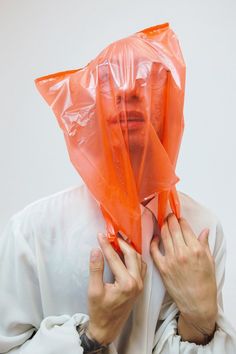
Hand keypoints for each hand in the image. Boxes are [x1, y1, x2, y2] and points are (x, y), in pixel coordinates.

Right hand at [87, 234, 146, 344]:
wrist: (107, 328)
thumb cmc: (99, 311)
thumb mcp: (94, 290)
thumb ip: (96, 269)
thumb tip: (96, 250)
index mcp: (126, 283)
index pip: (115, 258)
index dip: (106, 245)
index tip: (100, 235)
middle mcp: (137, 282)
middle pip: (132, 255)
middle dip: (122, 243)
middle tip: (112, 236)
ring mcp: (140, 284)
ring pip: (139, 260)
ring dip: (129, 249)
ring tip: (118, 242)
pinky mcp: (139, 286)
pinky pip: (141, 267)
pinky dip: (134, 257)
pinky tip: (125, 254)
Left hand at [150, 213, 217, 330]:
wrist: (197, 303)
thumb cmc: (205, 284)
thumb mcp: (209, 261)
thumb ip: (204, 244)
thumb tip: (204, 231)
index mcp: (196, 250)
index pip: (185, 228)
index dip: (180, 220)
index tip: (178, 217)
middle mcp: (183, 253)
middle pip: (173, 229)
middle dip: (170, 219)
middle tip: (168, 215)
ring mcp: (171, 260)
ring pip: (164, 236)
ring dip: (162, 227)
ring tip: (162, 222)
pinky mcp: (162, 268)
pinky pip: (154, 251)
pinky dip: (153, 242)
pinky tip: (155, 238)